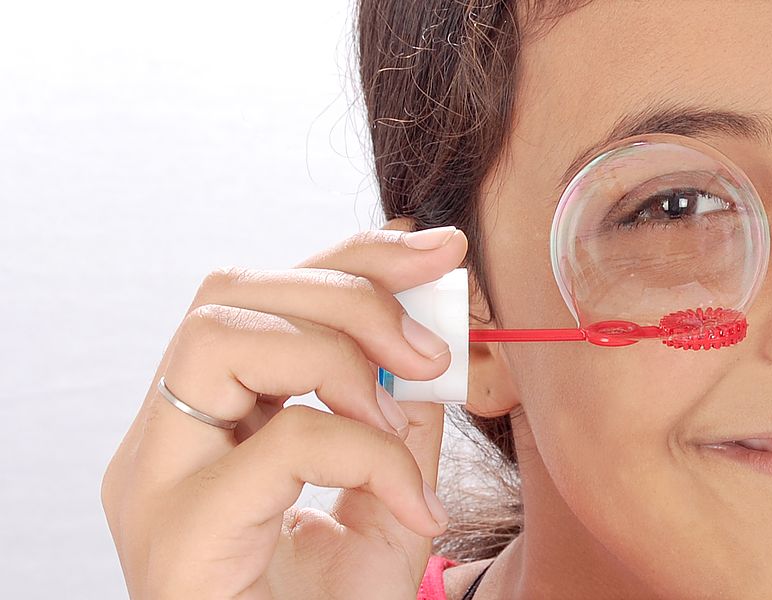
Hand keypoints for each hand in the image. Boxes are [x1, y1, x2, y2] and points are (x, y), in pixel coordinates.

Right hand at [102, 221, 467, 598]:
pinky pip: (278, 445)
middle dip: (348, 287)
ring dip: (337, 349)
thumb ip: (397, 436)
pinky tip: (414, 503)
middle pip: (229, 295)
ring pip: (220, 336)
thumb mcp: (383, 515)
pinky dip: (363, 451)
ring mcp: (157, 482)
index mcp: (207, 424)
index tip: (433, 248)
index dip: (348, 258)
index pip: (262, 299)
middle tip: (431, 337)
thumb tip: (423, 361)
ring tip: (405, 399)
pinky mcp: (175, 534)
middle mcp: (165, 440)